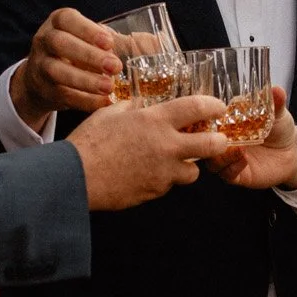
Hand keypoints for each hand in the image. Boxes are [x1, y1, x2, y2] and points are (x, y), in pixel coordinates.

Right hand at [11, 9, 120, 126]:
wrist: (44, 77)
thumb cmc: (76, 52)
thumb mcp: (87, 39)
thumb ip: (109, 41)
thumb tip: (148, 43)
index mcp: (58, 22)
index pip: (67, 19)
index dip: (87, 30)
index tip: (109, 42)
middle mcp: (44, 40)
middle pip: (60, 43)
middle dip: (88, 55)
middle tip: (115, 66)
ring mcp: (40, 65)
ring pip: (57, 71)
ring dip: (85, 80)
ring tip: (109, 86)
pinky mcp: (43, 90)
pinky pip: (63, 95)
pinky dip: (85, 100)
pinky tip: (103, 101)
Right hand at [67, 95, 227, 210]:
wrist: (76, 177)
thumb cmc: (89, 142)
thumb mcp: (111, 113)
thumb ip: (133, 108)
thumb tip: (141, 105)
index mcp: (155, 120)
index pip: (197, 108)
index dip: (213, 106)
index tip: (218, 107)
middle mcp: (166, 146)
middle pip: (212, 145)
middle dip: (219, 141)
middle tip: (218, 139)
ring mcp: (163, 172)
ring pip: (194, 171)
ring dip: (188, 165)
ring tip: (174, 160)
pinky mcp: (156, 191)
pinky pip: (170, 184)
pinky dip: (165, 179)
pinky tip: (148, 172)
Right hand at [209, 87, 296, 189]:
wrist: (292, 152)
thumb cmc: (279, 129)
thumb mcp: (277, 112)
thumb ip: (275, 102)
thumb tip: (276, 89)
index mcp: (226, 122)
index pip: (206, 120)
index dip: (203, 118)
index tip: (209, 113)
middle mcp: (223, 140)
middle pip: (202, 142)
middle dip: (205, 139)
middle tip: (218, 133)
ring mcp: (228, 158)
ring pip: (211, 161)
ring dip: (220, 155)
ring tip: (236, 147)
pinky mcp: (236, 173)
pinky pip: (226, 174)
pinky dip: (232, 166)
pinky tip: (243, 158)